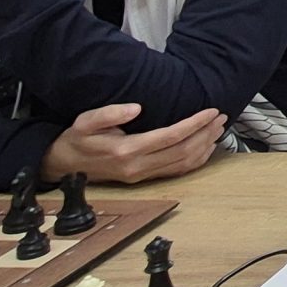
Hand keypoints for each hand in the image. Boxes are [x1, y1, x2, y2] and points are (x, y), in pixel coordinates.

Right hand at [39, 102, 226, 182]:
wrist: (65, 166)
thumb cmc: (77, 139)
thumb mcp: (86, 121)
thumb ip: (110, 113)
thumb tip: (136, 107)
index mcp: (127, 150)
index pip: (171, 136)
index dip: (195, 123)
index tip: (211, 111)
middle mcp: (138, 166)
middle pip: (183, 150)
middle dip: (205, 133)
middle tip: (221, 117)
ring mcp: (142, 175)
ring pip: (183, 163)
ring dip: (205, 146)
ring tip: (218, 129)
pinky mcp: (144, 179)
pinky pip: (176, 171)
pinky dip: (195, 160)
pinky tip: (205, 148)